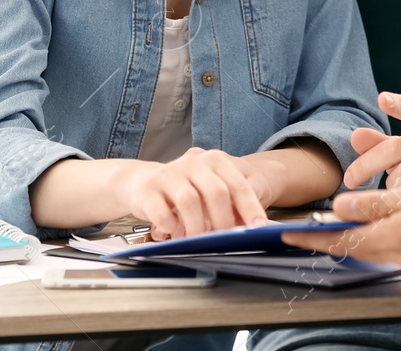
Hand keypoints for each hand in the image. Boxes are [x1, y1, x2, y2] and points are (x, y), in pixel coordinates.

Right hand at [125, 148, 271, 239]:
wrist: (142, 181)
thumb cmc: (185, 190)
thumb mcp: (210, 189)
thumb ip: (230, 204)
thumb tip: (251, 228)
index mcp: (215, 160)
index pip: (238, 185)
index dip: (250, 208)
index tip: (258, 228)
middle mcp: (194, 162)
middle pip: (216, 193)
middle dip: (223, 223)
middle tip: (222, 241)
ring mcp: (170, 173)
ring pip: (190, 202)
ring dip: (197, 228)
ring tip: (196, 239)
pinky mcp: (149, 189)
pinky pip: (163, 213)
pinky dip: (172, 228)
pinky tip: (174, 231)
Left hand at [281, 175, 400, 268]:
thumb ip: (375, 204)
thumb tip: (341, 208)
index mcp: (390, 238)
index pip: (340, 240)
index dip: (311, 237)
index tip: (287, 234)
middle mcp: (397, 250)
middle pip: (351, 246)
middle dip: (325, 238)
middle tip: (303, 230)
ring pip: (369, 244)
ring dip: (347, 234)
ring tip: (331, 223)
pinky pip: (387, 242)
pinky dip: (371, 232)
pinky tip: (371, 221)